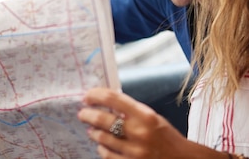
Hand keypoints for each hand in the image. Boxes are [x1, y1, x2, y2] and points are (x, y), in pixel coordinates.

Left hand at [77, 88, 215, 157]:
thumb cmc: (166, 136)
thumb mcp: (151, 117)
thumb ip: (130, 110)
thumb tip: (104, 101)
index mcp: (144, 115)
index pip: (112, 99)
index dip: (95, 95)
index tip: (88, 97)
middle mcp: (139, 132)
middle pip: (102, 119)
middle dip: (87, 115)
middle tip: (82, 113)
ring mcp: (134, 151)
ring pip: (102, 138)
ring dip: (93, 132)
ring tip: (92, 130)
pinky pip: (107, 155)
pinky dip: (102, 148)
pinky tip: (102, 145)